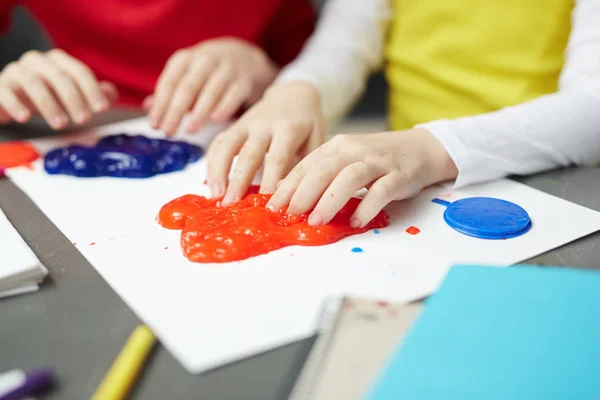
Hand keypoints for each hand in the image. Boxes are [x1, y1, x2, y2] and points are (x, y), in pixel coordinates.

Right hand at [0, 50, 117, 128]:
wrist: (10, 101)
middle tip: (84, 119)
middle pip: (59, 76)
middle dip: (74, 98)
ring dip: (49, 104)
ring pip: (33, 83)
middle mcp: (37, 61)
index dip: (92, 90)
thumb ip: (93, 94)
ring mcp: (16, 71)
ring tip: (61, 124)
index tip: (102, 109)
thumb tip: (109, 95)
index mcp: (58, 61)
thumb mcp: (72, 97)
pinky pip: (6, 91)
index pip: (79, 71)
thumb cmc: (48, 97)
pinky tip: (24, 118)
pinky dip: (15, 104)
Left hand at [147, 38, 278, 134]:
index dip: (161, 104)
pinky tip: (216, 119)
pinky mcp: (244, 80)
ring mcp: (226, 69)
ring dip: (199, 111)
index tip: (155, 125)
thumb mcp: (186, 76)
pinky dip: (225, 106)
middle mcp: (205, 60)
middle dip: (176, 111)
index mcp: (185, 59)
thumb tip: (148, 107)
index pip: (169, 82)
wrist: (245, 57)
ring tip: (190, 130)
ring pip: (211, 91)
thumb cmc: (208, 72)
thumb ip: (169, 92)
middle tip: (168, 131)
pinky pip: (233, 94)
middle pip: (188, 87)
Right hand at [206, 81, 325, 202]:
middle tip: (231, 203)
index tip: (265, 202)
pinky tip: (211, 186)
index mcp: (289, 128)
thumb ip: (303, 164)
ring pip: (227, 146)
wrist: (293, 94)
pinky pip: (218, 144)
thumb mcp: (315, 140)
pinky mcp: (234, 126)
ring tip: (216, 197)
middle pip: (249, 154)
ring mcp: (246, 124)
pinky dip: (212, 164)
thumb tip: (283, 190)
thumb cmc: (307, 125)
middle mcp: (264, 125)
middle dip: (239, 180)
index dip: (270, 180)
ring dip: (218, 172)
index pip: (278, 157)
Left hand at [265, 128, 457, 227]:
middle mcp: (354, 150)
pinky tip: (356, 222)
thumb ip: (320, 172)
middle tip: (290, 215)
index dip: (288, 186)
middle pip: (323, 170)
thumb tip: (287, 192)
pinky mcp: (398, 175)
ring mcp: (377, 161)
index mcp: (337, 146)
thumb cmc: (377, 159)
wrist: (421, 148)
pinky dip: (367, 207)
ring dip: (330, 200)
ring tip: (317, 221)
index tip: (272, 206)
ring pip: (349, 178)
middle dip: (303, 193)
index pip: (307, 165)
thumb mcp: (345, 159)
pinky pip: (381, 191)